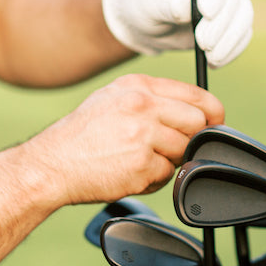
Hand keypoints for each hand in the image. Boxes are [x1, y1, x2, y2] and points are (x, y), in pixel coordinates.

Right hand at [19, 74, 224, 205]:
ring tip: (139, 160)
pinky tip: (129, 173)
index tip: (214, 123)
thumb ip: (151, 99)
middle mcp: (142, 106)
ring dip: (168, 161)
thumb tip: (194, 113)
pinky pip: (167, 175)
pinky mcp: (141, 166)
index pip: (196, 95)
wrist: (52, 164)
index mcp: (137, 86)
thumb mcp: (112, 99)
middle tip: (170, 148)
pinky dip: (153, 179)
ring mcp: (143, 136)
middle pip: (197, 123)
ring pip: (183, 150)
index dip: (212, 113)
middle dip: (190, 139)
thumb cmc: (82, 135)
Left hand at [101, 0, 252, 67]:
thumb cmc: (144, 2)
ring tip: (210, 57)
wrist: (146, 23)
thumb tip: (185, 5)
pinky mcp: (231, 20)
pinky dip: (232, 49)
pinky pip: (242, 34)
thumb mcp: (149, 1)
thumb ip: (166, 2)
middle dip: (221, 23)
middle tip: (203, 43)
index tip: (205, 12)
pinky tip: (215, 61)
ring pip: (243, 16)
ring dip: (229, 39)